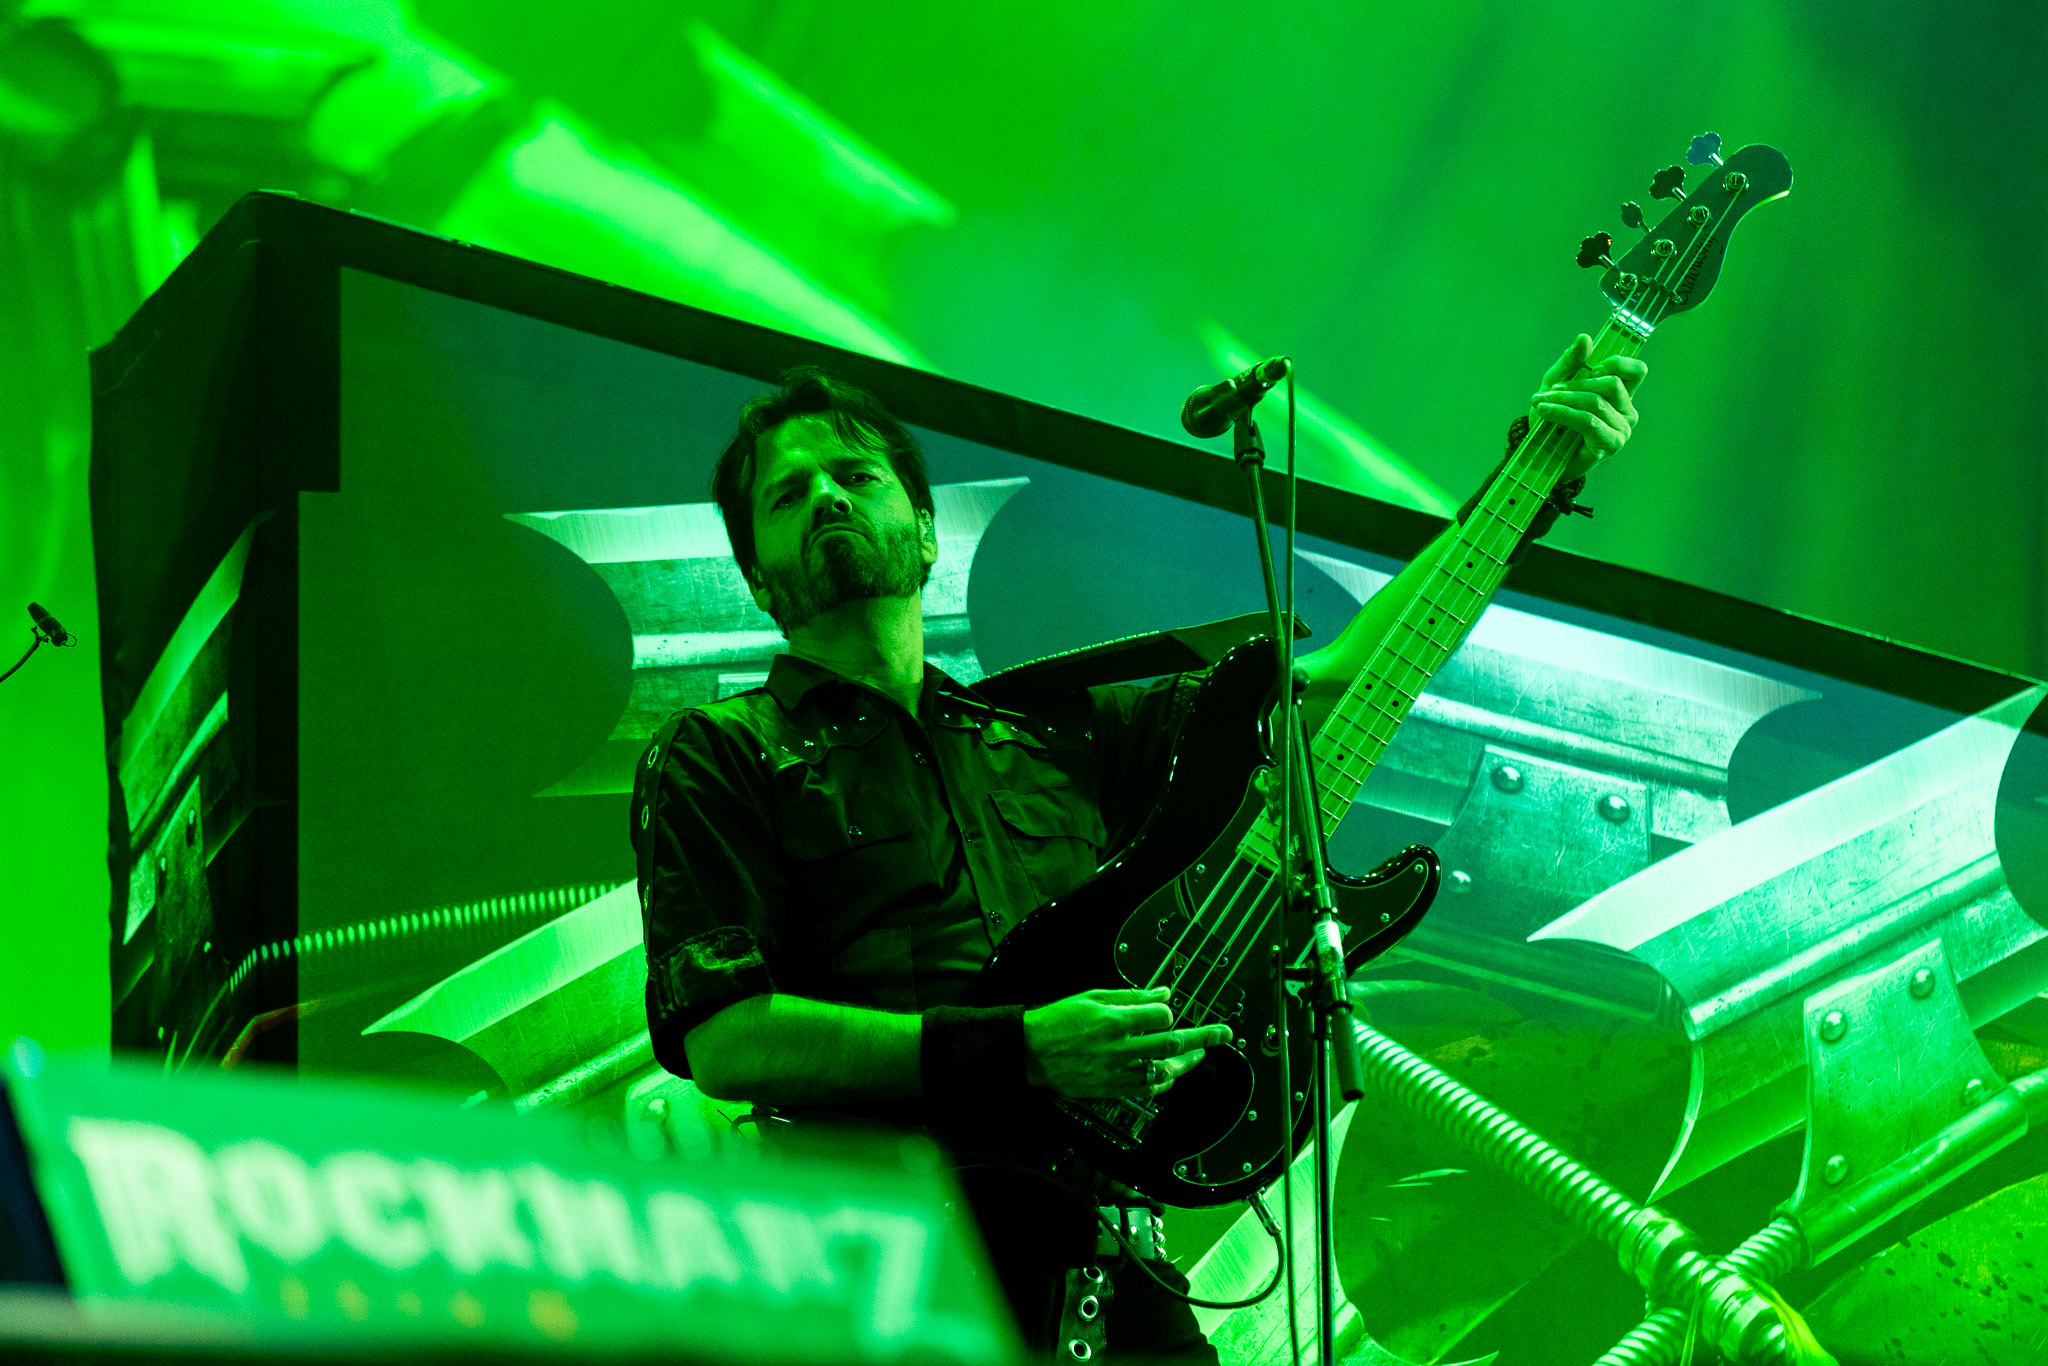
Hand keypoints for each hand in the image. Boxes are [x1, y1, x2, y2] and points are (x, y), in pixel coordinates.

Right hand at [1023, 987, 1233, 1099]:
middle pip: (1172, 1043)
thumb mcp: (1092, 997)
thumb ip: (1131, 996)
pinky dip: (1163, 1082)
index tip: (1168, 1010)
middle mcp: (1121, 1047)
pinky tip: (1170, 1076)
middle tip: (1223, 1034)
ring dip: (1187, 1063)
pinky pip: (1147, 1089)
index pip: (1161, 1015)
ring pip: (1164, 1070)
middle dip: (1202, 1038)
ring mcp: (1117, 1071)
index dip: (1169, 1011)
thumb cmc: (1057, 1020)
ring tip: (1200, 1056)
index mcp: (1115, 1020)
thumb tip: (1163, 993)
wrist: (1028, 1051)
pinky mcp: (1111, 1089)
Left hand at [1529, 334, 1648, 480]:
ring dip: (1564, 399)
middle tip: (1551, 390)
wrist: (1543, 455)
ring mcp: (1622, 429)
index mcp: (1621, 395)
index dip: (1617, 363)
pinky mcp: (1610, 444)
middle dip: (1576, 384)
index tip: (1591, 367)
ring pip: (1596, 402)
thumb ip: (1570, 362)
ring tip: (1541, 402)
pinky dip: (1563, 413)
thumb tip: (1585, 338)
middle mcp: (1627, 411)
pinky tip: (1545, 411)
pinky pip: (1588, 420)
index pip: (1636, 371)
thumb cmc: (1554, 420)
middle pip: (1611, 383)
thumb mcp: (1557, 384)